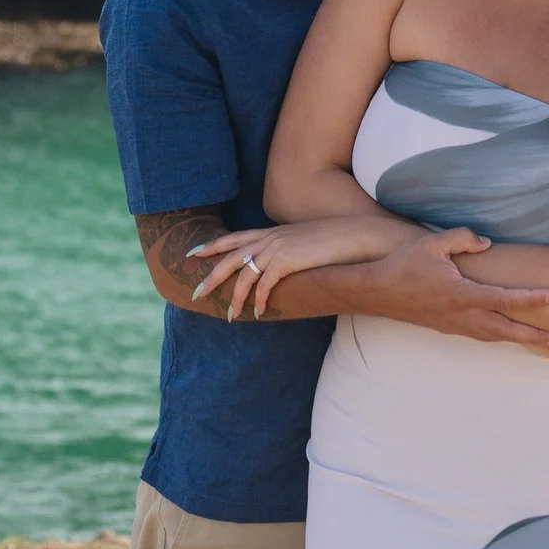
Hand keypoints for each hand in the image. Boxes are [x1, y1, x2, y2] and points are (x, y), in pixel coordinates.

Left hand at [190, 217, 403, 320]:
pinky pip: (264, 285)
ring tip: (230, 316)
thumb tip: (280, 264)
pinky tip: (257, 312)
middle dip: (211, 275)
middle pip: (230, 257)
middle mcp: (269, 238)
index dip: (212, 245)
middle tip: (196, 293)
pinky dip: (259, 300)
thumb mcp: (303, 241)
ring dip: (234, 298)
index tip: (193, 254)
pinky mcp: (287, 261)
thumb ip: (287, 250)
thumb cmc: (334, 241)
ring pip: (243, 275)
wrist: (354, 235)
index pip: (234, 238)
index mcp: (271, 232)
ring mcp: (277, 248)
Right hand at [355, 227, 548, 351]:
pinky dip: (503, 337)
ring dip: (522, 339)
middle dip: (537, 335)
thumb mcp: (433, 243)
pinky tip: (512, 334)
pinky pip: (483, 336)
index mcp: (462, 295)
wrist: (377, 292)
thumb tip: (487, 242)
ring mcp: (456, 325)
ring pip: (497, 336)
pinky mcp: (450, 329)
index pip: (505, 298)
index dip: (531, 298)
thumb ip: (463, 239)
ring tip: (546, 341)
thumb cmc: (404, 265)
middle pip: (508, 329)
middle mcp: (463, 315)